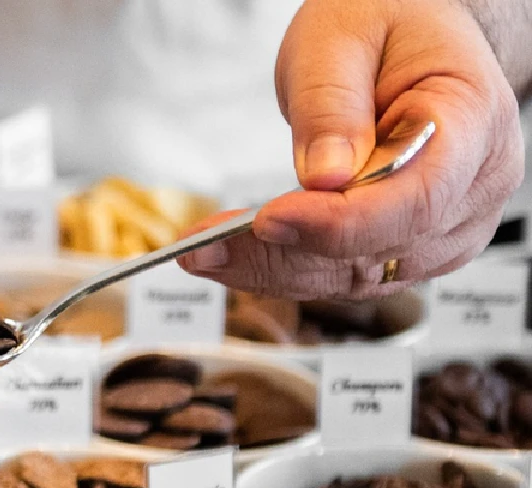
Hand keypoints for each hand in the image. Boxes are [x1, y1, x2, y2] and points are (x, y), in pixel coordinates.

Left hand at [178, 0, 524, 298]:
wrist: (408, 35)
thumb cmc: (386, 25)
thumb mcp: (341, 38)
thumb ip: (332, 106)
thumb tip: (322, 178)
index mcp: (472, 121)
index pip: (416, 197)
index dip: (340, 222)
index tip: (269, 220)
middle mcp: (472, 187)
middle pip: (379, 247)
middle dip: (283, 253)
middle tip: (204, 249)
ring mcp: (445, 226)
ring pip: (355, 275)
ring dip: (272, 269)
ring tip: (203, 253)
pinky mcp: (407, 248)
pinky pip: (343, 274)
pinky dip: (283, 267)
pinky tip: (231, 256)